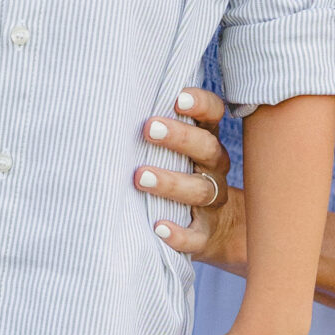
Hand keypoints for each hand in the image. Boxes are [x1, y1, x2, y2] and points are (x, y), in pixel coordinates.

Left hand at [134, 86, 245, 274]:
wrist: (218, 228)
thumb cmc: (182, 176)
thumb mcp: (178, 151)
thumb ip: (159, 131)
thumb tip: (116, 106)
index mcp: (207, 142)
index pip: (213, 115)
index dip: (201, 105)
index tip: (179, 98)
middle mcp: (214, 169)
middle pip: (207, 148)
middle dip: (180, 137)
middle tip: (150, 128)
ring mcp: (212, 202)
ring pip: (201, 190)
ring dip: (171, 182)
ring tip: (141, 177)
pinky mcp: (205, 234)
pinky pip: (196, 236)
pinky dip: (179, 234)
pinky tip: (159, 227)